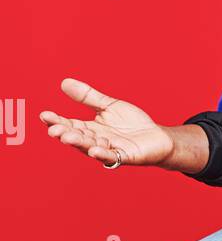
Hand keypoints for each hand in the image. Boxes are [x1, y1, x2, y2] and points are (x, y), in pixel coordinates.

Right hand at [39, 78, 174, 167]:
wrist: (157, 137)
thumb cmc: (132, 123)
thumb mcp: (108, 106)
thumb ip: (87, 96)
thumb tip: (64, 82)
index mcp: (91, 129)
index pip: (70, 124)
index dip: (57, 121)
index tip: (44, 115)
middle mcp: (97, 141)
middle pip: (78, 137)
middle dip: (65, 134)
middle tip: (53, 130)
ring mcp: (111, 150)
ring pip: (91, 148)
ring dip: (80, 143)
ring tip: (67, 138)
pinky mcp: (126, 157)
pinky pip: (112, 157)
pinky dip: (103, 155)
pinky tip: (94, 150)